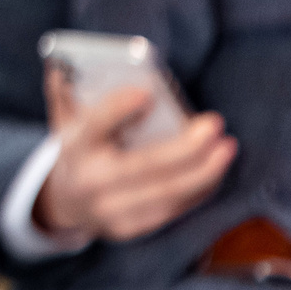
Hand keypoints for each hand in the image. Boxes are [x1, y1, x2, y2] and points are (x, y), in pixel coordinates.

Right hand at [33, 72, 235, 241]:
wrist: (66, 202)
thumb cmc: (78, 148)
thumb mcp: (64, 118)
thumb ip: (64, 91)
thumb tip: (63, 62)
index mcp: (74, 145)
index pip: (96, 125)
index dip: (120, 109)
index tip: (147, 94)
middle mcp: (91, 179)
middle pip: (146, 165)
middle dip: (187, 147)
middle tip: (215, 124)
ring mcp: (111, 209)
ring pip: (167, 192)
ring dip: (205, 171)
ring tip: (227, 147)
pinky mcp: (131, 227)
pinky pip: (173, 209)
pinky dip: (199, 189)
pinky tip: (215, 170)